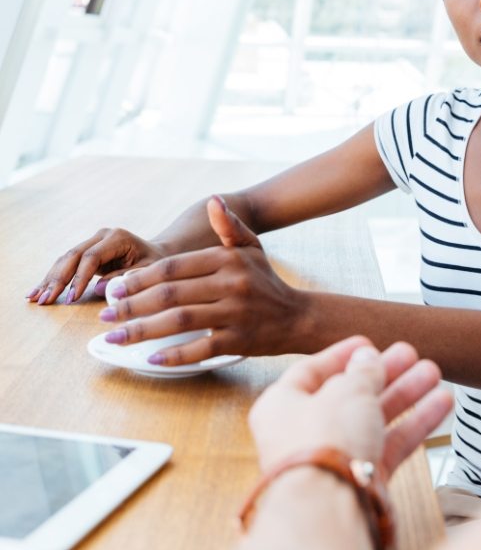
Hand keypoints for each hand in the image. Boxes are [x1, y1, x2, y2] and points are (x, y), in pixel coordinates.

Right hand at [27, 228, 163, 305]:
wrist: (156, 252)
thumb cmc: (155, 263)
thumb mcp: (148, 271)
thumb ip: (125, 277)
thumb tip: (97, 289)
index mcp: (117, 237)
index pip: (91, 257)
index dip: (79, 278)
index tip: (71, 298)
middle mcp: (102, 235)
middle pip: (73, 256)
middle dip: (58, 279)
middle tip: (45, 300)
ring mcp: (92, 241)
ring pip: (65, 259)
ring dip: (50, 279)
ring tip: (35, 298)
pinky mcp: (87, 251)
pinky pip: (67, 264)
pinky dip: (53, 278)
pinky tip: (38, 291)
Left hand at [99, 196, 302, 364]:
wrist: (297, 316)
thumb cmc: (266, 281)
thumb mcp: (251, 248)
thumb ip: (229, 226)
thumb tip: (213, 202)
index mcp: (227, 259)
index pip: (174, 267)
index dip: (139, 278)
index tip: (115, 288)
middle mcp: (232, 283)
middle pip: (170, 295)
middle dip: (132, 305)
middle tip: (105, 314)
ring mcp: (235, 313)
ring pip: (179, 321)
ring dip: (142, 331)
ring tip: (114, 338)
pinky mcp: (238, 340)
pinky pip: (200, 348)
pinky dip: (174, 354)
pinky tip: (151, 357)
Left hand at [248, 336, 452, 474]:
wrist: (330, 508)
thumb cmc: (322, 445)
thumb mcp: (348, 390)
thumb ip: (363, 370)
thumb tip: (368, 358)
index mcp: (283, 405)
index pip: (313, 370)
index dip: (344, 355)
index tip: (368, 344)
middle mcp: (306, 433)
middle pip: (351, 394)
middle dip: (384, 373)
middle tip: (409, 355)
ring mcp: (336, 458)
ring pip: (374, 419)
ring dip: (406, 394)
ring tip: (432, 373)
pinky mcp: (362, 481)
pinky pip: (391, 445)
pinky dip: (415, 425)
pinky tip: (438, 405)